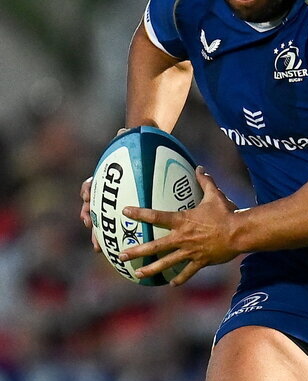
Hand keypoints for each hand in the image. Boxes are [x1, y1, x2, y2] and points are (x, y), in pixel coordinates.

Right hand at [81, 130, 129, 251]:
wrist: (149, 164)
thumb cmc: (141, 155)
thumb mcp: (135, 146)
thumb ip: (128, 138)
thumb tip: (123, 129)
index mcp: (106, 180)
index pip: (92, 185)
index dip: (87, 191)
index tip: (86, 196)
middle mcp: (107, 194)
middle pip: (93, 207)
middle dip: (88, 217)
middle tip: (88, 224)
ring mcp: (115, 206)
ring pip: (102, 222)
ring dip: (98, 234)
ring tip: (98, 246)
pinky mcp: (126, 217)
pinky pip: (119, 230)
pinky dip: (117, 240)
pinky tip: (119, 252)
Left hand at [119, 167, 239, 285]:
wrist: (239, 233)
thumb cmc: (226, 213)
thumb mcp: (215, 195)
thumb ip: (205, 182)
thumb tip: (199, 168)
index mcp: (182, 221)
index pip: (156, 216)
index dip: (139, 213)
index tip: (125, 212)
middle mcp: (182, 237)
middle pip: (155, 246)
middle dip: (137, 251)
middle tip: (121, 255)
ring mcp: (190, 251)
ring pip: (166, 263)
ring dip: (151, 269)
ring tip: (139, 274)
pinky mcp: (200, 261)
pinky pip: (187, 272)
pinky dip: (180, 279)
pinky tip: (172, 284)